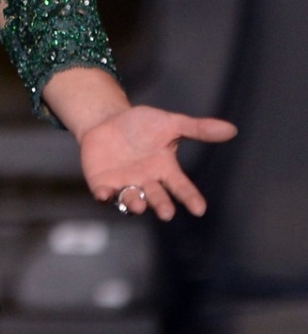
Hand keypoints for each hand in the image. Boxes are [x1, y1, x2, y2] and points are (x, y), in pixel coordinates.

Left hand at [78, 105, 236, 219]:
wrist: (106, 120)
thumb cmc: (141, 125)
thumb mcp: (170, 123)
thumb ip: (197, 129)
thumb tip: (232, 129)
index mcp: (166, 170)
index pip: (182, 187)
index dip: (190, 198)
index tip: (199, 209)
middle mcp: (147, 181)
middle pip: (157, 198)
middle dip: (162, 205)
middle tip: (166, 212)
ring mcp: (125, 183)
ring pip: (132, 200)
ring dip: (135, 203)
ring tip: (139, 204)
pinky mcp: (103, 183)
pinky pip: (104, 193)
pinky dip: (105, 195)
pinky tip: (104, 194)